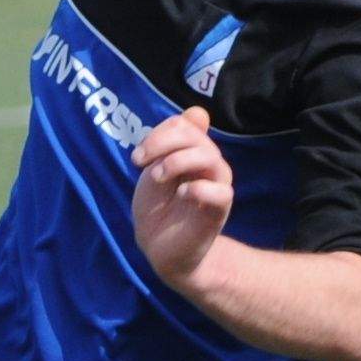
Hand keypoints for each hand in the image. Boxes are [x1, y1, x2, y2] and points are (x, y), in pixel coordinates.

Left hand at [128, 105, 234, 289]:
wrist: (160, 248)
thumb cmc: (158, 208)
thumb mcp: (154, 170)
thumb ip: (169, 144)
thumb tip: (198, 112)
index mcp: (193, 152)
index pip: (186, 124)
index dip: (160, 133)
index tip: (138, 157)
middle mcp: (208, 165)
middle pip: (196, 137)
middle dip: (164, 143)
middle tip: (141, 163)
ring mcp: (216, 186)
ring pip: (211, 158)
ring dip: (177, 162)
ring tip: (158, 177)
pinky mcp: (218, 211)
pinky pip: (222, 192)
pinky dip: (199, 189)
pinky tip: (181, 195)